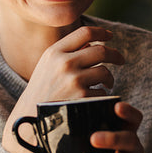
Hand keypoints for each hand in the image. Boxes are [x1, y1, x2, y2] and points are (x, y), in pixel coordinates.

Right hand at [2, 26, 124, 152]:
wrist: (30, 120)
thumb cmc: (42, 92)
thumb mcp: (48, 66)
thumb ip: (68, 53)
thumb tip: (95, 43)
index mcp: (54, 52)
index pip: (85, 32)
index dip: (101, 32)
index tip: (110, 36)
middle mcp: (64, 63)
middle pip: (101, 50)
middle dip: (115, 55)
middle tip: (120, 60)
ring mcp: (74, 80)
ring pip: (105, 72)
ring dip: (109, 78)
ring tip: (107, 84)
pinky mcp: (82, 98)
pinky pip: (103, 92)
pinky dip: (103, 96)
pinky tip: (97, 100)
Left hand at [82, 102, 144, 152]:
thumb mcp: (90, 150)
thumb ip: (79, 137)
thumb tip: (48, 125)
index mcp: (126, 136)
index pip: (134, 119)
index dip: (128, 112)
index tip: (116, 107)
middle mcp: (135, 150)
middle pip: (130, 139)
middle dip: (112, 137)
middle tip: (92, 138)